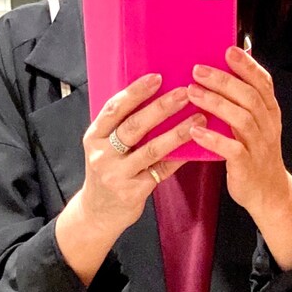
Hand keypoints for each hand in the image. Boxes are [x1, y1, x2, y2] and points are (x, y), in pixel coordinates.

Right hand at [77, 74, 206, 241]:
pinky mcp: (133, 192)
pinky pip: (160, 171)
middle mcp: (102, 155)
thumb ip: (119, 127)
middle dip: (161, 107)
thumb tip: (151, 96)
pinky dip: (178, 157)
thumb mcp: (103, 148)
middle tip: (184, 93)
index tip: (157, 77)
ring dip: (177, 132)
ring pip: (151, 150)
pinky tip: (193, 147)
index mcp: (94, 137)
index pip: (114, 109)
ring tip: (197, 118)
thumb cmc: (106, 174)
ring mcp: (118, 176)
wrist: (96, 214)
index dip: (135, 92)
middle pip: (134, 126)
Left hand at [187, 46, 291, 268]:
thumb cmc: (255, 156)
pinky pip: (232, 149)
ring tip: (192, 93)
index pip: (263, 83)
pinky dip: (213, 138)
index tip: (228, 50)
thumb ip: (243, 104)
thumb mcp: (256, 127)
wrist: (268, 194)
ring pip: (241, 119)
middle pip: (249, 96)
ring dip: (215, 103)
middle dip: (223, 80)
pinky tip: (195, 129)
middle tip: (198, 70)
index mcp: (270, 113)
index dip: (247, 65)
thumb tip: (222, 75)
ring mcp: (259, 147)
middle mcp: (267, 127)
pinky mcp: (247, 166)